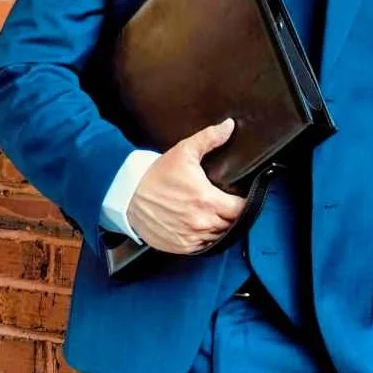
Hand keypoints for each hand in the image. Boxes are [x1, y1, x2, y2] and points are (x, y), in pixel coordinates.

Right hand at [126, 119, 245, 254]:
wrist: (128, 196)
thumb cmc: (157, 174)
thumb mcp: (184, 151)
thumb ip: (209, 138)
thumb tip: (229, 125)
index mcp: (208, 200)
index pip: (241, 209)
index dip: (244, 203)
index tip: (239, 197)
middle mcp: (202, 222)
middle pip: (232, 224)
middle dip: (231, 215)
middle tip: (226, 204)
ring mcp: (191, 237)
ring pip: (218, 237)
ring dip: (219, 227)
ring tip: (213, 215)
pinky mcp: (180, 247)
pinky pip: (202, 247)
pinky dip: (204, 239)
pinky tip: (200, 226)